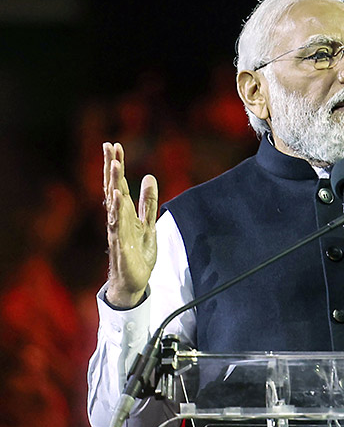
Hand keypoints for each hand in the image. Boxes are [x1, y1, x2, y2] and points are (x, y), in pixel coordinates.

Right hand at [103, 142, 157, 307]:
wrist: (134, 281)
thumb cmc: (138, 252)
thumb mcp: (149, 223)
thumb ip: (148, 201)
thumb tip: (150, 177)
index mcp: (124, 211)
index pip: (119, 183)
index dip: (116, 165)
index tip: (114, 145)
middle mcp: (118, 218)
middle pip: (113, 188)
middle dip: (112, 167)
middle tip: (110, 147)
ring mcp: (117, 230)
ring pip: (114, 203)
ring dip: (113, 184)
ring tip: (113, 166)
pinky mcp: (121, 245)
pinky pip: (118, 225)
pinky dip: (117, 211)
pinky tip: (116, 197)